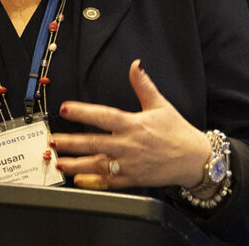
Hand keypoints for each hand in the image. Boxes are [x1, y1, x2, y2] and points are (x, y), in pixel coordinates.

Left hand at [51, 60, 211, 188]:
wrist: (195, 159)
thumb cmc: (177, 132)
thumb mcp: (160, 105)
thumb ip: (143, 85)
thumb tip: (135, 65)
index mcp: (134, 124)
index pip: (104, 116)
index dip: (83, 112)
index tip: (66, 109)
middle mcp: (130, 145)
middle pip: (94, 143)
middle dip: (71, 142)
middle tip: (53, 140)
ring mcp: (130, 164)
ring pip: (98, 165)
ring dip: (77, 165)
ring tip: (59, 162)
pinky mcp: (133, 179)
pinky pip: (110, 182)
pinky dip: (93, 182)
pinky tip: (79, 180)